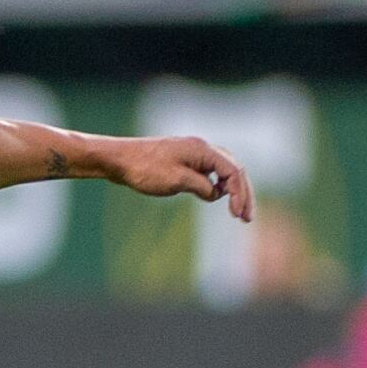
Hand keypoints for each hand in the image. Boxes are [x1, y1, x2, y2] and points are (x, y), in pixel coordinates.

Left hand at [106, 136, 253, 221]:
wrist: (120, 160)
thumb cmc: (145, 169)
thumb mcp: (177, 181)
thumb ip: (202, 186)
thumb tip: (216, 194)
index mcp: (202, 150)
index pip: (233, 171)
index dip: (240, 194)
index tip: (238, 216)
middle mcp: (202, 149)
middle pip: (234, 170)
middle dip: (243, 194)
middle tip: (247, 218)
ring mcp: (193, 154)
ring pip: (224, 171)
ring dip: (232, 191)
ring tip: (237, 212)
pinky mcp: (184, 161)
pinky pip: (210, 172)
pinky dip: (217, 186)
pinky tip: (215, 197)